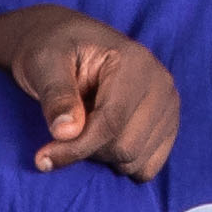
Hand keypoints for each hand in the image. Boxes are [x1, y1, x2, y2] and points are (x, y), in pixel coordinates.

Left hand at [0, 6, 179, 178]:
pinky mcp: (168, 125)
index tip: (42, 160)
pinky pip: (147, 166)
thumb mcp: (43, 63)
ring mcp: (169, 105)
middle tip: (65, 130)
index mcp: (134, 62)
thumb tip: (67, 132)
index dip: (76, 148)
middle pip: (125, 148)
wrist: (68, 45)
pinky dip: (120, 163)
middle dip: (88, 150)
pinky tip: (104, 138)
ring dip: (103, 156)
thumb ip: (56, 96)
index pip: (110, 123)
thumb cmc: (53, 50)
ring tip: (86, 125)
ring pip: (135, 161)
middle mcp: (160, 83)